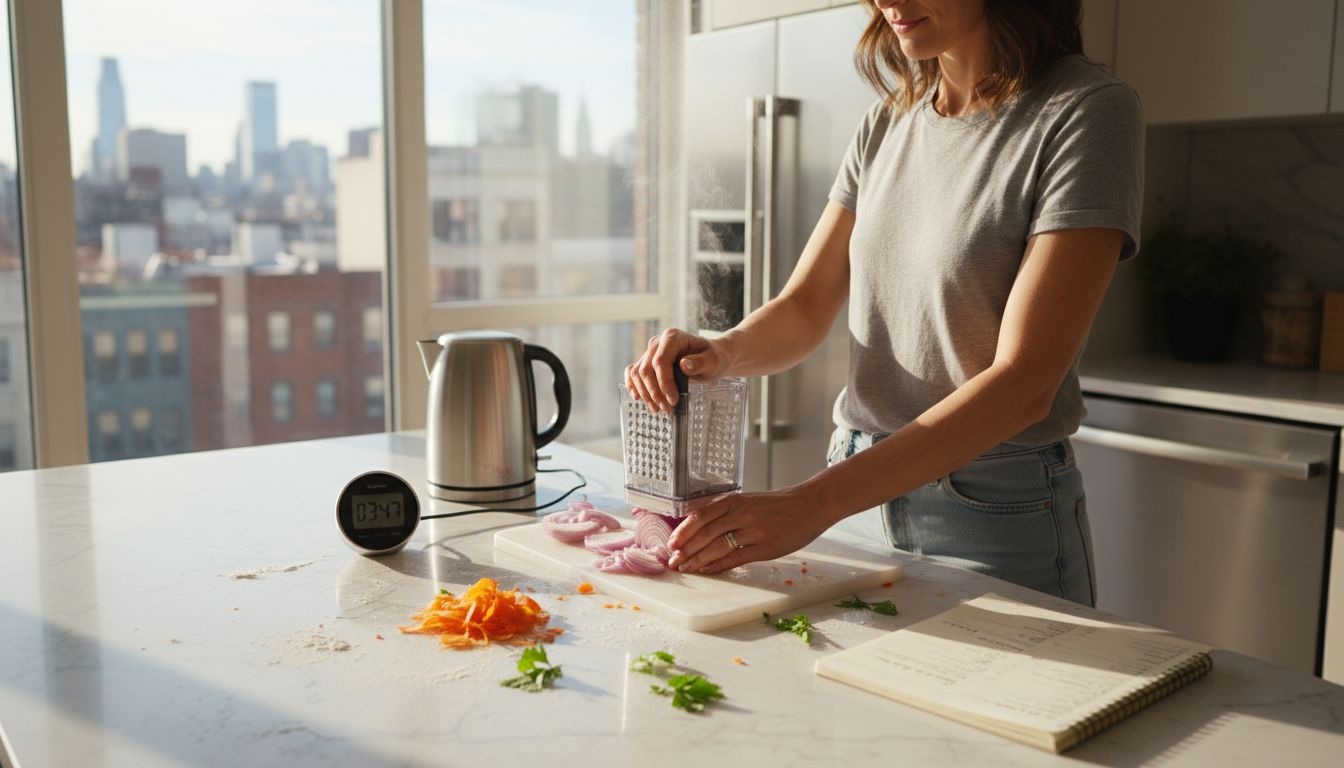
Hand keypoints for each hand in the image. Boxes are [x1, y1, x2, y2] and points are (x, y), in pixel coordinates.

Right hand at [624, 328, 729, 411]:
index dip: (664, 383)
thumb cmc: (712, 358)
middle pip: (646, 369)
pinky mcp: (646, 361)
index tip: (673, 400)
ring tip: (658, 408)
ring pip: (637, 373)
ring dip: (645, 393)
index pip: (661, 361)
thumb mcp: (713, 361)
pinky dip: (633, 385)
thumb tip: (684, 365)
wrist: (710, 357)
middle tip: (667, 409)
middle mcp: (658, 342)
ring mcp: (650, 351)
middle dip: (654, 392)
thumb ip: (700, 362)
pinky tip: (638, 398)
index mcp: (673, 337)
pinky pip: (632, 371)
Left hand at [666, 486, 834, 573]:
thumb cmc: (779, 505)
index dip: (683, 531)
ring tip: (685, 568)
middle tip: (672, 561)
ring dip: (698, 560)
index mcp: (735, 500)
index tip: (671, 544)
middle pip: (705, 533)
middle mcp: (741, 513)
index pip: (700, 516)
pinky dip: (718, 566)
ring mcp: (753, 531)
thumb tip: (700, 526)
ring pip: (717, 547)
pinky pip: (736, 558)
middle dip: (685, 549)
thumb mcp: (749, 500)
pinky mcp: (765, 547)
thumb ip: (727, 511)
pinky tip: (707, 571)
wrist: (810, 505)